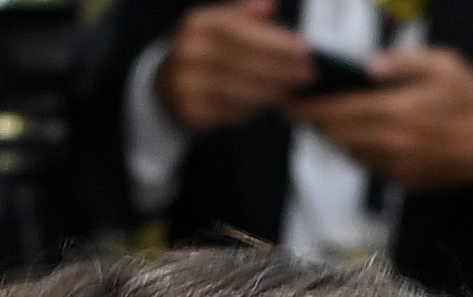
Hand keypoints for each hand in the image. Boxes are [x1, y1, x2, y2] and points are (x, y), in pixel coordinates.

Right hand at [156, 0, 315, 129]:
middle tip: (306, 73)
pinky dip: (255, 107)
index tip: (303, 49)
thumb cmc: (204, 53)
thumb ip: (246, 15)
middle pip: (244, 60)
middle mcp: (188, 50)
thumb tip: (270, 4)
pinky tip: (270, 101)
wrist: (166, 86)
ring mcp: (186, 81)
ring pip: (240, 88)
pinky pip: (231, 110)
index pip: (242, 30)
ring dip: (273, 89)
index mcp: (198, 23)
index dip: (276, 41)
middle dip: (281, 68)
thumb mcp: (219, 25)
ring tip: (292, 87)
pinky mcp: (191, 109)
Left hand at [298, 43, 472, 187]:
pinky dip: (356, 151)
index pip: (340, 113)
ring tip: (324, 121)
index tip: (289, 102)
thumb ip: (404, 62)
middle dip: (316, 123)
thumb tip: (371, 66)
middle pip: (338, 136)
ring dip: (334, 138)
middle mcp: (395, 145)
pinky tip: (355, 136)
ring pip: (351, 154)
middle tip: (299, 109)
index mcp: (400, 113)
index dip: (309, 109)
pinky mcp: (408, 182)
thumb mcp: (445, 64)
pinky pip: (369, 167)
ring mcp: (401, 168)